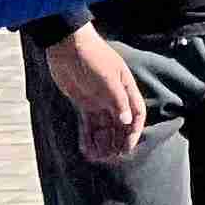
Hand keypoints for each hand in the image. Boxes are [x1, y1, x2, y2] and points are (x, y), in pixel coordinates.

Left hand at [45, 29, 149, 161]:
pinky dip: (87, 137)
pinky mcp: (82, 103)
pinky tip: (86, 149)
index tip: (128, 147)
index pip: (136, 114)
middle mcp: (114, 97)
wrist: (67, 46)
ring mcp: (98, 101)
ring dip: (103, 142)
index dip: (134, 131)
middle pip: (120, 123)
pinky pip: (87, 124)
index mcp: (126, 89)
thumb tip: (126, 121)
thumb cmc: (92, 57)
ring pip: (103, 126)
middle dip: (118, 140)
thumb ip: (118, 100)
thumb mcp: (108, 78)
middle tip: (113, 157)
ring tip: (99, 158)